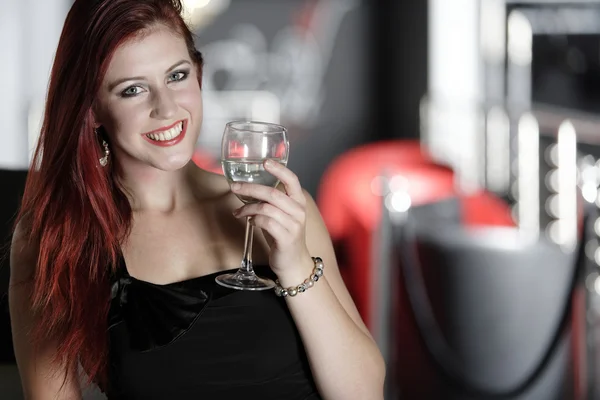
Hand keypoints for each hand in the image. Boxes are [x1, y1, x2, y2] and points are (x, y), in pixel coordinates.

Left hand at [231, 160, 312, 280]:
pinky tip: (250, 222)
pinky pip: (266, 223)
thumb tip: (247, 188)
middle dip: (250, 188)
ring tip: (239, 212)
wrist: (294, 262)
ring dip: (248, 208)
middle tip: (234, 187)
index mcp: (299, 201)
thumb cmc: (283, 235)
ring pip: (266, 208)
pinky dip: (254, 220)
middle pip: (273, 193)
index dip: (279, 169)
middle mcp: (299, 211)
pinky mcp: (286, 238)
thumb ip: (270, 202)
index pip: (292, 180)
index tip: (265, 162)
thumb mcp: (281, 214)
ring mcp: (294, 225)